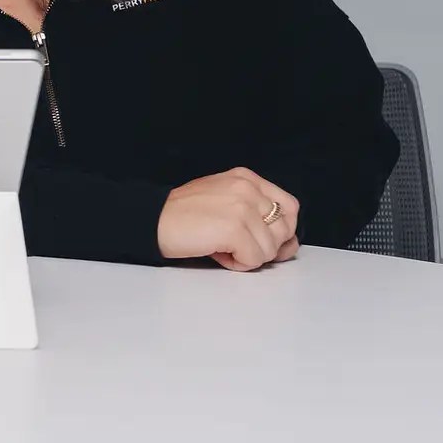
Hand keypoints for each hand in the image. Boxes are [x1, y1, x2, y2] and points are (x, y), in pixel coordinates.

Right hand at [158, 168, 299, 271]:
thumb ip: (258, 217)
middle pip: (284, 230)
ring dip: (248, 257)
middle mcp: (248, 188)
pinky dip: (237, 264)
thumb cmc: (184, 216)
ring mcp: (242, 207)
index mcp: (246, 178)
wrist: (152, 220)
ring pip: (270, 249)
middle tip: (233, 244)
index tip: (260, 238)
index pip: (290, 207)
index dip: (280, 230)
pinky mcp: (234, 228)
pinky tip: (217, 253)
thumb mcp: (225, 203)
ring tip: (221, 246)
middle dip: (263, 246)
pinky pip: (255, 259)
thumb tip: (290, 246)